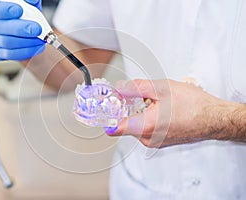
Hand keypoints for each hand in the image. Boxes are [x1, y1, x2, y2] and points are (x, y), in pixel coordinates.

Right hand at [0, 0, 44, 60]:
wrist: (22, 23)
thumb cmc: (21, 8)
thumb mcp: (24, 0)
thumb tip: (32, 0)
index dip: (3, 10)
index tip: (19, 10)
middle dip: (20, 29)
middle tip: (37, 28)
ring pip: (5, 43)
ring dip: (26, 42)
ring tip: (41, 38)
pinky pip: (10, 55)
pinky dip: (26, 52)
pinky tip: (37, 46)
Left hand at [106, 79, 236, 147]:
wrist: (214, 119)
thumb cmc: (193, 105)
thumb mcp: (161, 88)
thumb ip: (135, 88)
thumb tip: (119, 88)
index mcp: (145, 126)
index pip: (114, 127)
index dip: (107, 115)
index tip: (106, 106)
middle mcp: (147, 138)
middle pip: (125, 123)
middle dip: (127, 107)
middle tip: (134, 94)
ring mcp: (154, 141)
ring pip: (136, 125)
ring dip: (139, 111)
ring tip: (153, 100)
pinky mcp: (161, 141)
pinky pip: (146, 129)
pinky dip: (147, 117)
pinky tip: (159, 107)